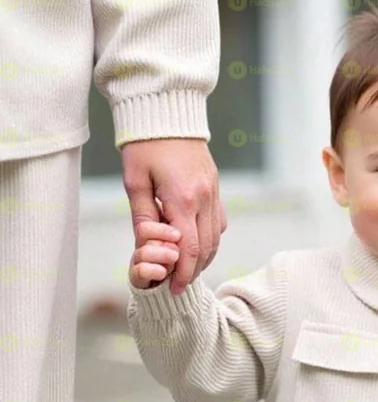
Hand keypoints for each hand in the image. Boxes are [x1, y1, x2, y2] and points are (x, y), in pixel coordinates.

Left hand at [121, 138, 226, 295]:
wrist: (167, 112)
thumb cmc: (144, 144)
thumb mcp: (134, 181)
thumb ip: (143, 216)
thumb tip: (147, 247)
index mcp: (182, 198)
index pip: (188, 249)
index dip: (183, 274)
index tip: (174, 288)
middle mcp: (204, 198)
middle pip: (206, 248)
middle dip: (194, 271)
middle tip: (180, 285)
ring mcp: (214, 193)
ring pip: (216, 238)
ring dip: (204, 258)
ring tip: (187, 270)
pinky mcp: (216, 188)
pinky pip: (219, 223)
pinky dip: (210, 240)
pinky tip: (197, 245)